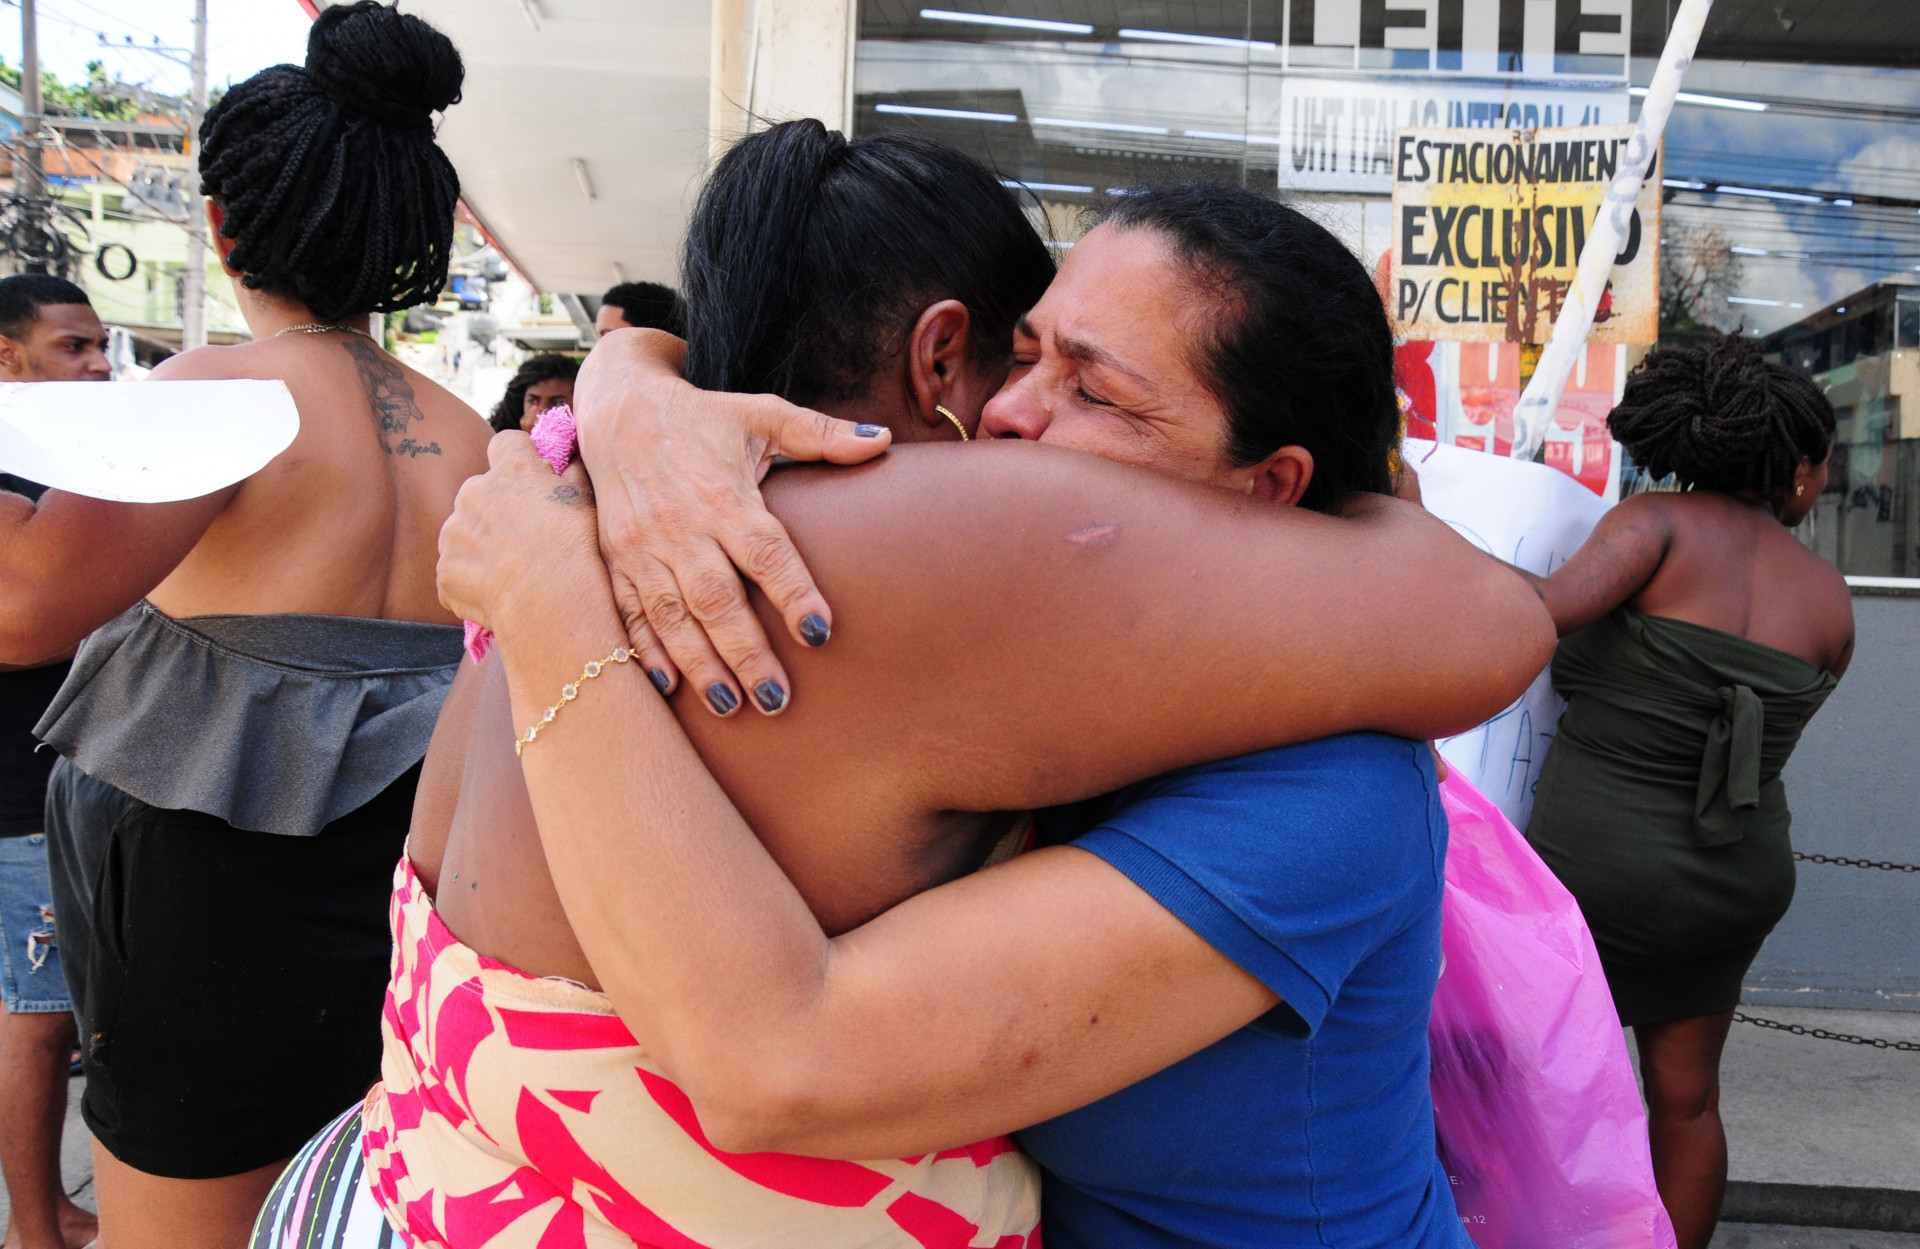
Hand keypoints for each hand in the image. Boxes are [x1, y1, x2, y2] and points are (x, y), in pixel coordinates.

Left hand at [438, 433, 605, 637]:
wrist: (551, 604)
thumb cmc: (577, 549)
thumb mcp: (586, 502)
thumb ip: (572, 473)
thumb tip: (569, 460)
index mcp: (510, 471)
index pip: (506, 443)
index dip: (518, 458)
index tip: (531, 477)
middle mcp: (473, 493)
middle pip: (480, 490)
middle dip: (496, 507)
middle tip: (523, 536)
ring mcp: (454, 533)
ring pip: (464, 530)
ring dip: (480, 543)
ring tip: (510, 569)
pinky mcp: (445, 570)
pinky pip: (457, 570)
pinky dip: (472, 579)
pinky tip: (498, 592)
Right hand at [572, 329, 892, 716]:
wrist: (617, 408)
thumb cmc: (702, 417)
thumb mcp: (761, 413)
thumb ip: (821, 433)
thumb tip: (881, 442)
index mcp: (722, 493)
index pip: (764, 551)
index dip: (793, 593)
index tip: (820, 634)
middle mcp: (681, 525)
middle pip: (716, 598)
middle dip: (745, 652)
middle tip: (776, 698)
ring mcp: (643, 547)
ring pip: (671, 615)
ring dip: (700, 664)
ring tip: (732, 705)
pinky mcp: (615, 560)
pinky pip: (629, 613)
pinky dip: (646, 652)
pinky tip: (670, 688)